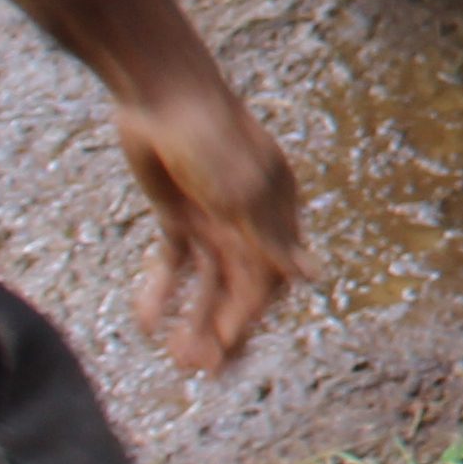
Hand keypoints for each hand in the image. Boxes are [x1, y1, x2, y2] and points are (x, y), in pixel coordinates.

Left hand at [113, 70, 306, 375]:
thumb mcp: (242, 192)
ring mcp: (213, 217)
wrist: (160, 92)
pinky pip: (173, 263)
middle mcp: (249, 220)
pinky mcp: (177, 212)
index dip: (249, 318)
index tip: (226, 353)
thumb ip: (271, 239)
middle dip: (222, 329)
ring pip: (208, 282)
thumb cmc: (211, 136)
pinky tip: (148, 320)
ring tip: (175, 356)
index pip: (270, 278)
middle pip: (240, 287)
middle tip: (201, 370)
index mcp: (278, 213)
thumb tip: (314, 277)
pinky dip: (163, 291)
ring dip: (194, 318)